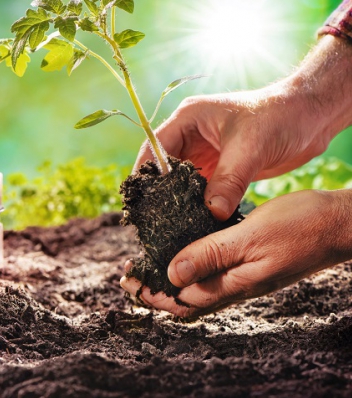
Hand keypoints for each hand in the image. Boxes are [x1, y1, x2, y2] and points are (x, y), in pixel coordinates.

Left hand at [120, 189, 351, 317]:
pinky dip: (191, 266)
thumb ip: (211, 255)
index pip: (182, 301)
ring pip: (198, 287)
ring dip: (170, 279)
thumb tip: (172, 275)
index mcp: (233, 284)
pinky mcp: (250, 264)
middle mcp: (236, 286)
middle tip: (129, 276)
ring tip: (147, 265)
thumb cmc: (300, 227)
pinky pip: (213, 272)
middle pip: (186, 299)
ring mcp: (244, 277)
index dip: (152, 294)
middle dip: (154, 290)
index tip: (128, 281)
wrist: (338, 224)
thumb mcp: (250, 237)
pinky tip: (184, 251)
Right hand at [135, 36, 351, 220]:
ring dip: (177, 202)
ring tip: (170, 226)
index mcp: (188, 119)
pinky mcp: (219, 169)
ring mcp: (204, 154)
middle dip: (158, 193)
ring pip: (180, 182)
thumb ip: (229, 180)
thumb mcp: (250, 148)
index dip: (145, 174)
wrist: (311, 118)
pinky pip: (200, 191)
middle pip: (162, 168)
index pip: (154, 147)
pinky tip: (194, 223)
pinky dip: (197, 206)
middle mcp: (191, 136)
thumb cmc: (279, 117)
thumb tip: (211, 213)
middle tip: (153, 220)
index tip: (141, 201)